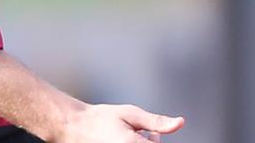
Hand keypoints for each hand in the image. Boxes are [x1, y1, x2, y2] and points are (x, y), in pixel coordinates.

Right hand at [50, 102, 184, 142]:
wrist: (75, 127)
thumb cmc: (103, 118)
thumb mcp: (131, 114)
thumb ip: (157, 122)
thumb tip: (180, 123)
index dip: (152, 136)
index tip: (142, 131)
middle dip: (147, 140)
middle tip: (131, 130)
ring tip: (122, 137)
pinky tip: (118, 141)